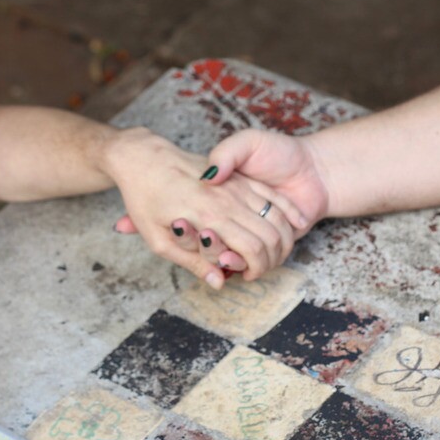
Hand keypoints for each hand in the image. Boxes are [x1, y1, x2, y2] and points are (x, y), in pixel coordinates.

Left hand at [104, 128, 304, 286]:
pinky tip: (297, 222)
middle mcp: (227, 200)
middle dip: (273, 258)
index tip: (248, 276)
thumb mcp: (156, 239)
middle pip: (269, 236)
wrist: (142, 156)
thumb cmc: (144, 199)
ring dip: (284, 238)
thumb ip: (191, 262)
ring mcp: (236, 185)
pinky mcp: (239, 175)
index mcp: (208, 217)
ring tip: (278, 252)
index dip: (257, 269)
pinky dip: (290, 211)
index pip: (250, 250)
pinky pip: (273, 195)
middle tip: (261, 268)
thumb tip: (219, 282)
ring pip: (276, 216)